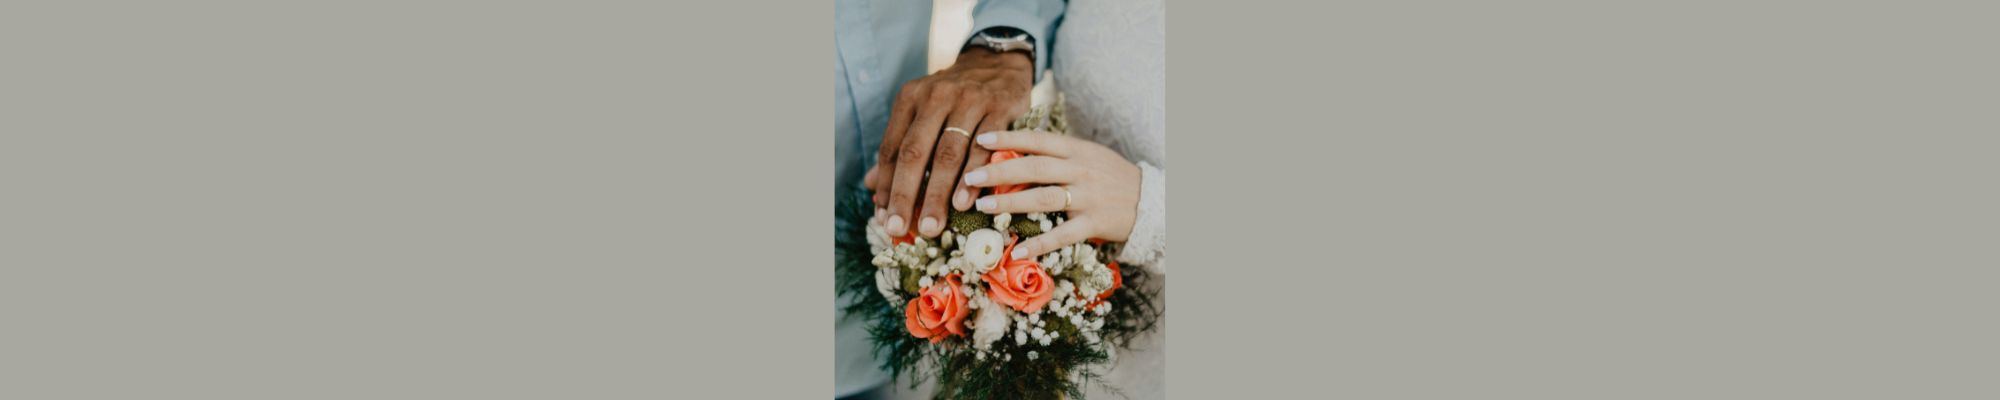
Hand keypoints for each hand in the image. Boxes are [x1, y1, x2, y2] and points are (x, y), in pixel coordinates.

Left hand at [863, 48, 1033, 238]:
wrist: (998, 62)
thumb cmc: (955, 97)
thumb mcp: (922, 112)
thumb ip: (899, 146)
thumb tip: (870, 186)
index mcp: (910, 99)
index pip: (892, 148)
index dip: (886, 186)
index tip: (884, 219)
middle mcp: (936, 96)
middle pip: (915, 152)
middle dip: (906, 195)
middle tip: (901, 229)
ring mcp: (969, 100)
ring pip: (949, 153)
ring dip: (939, 193)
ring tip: (933, 224)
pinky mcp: (999, 107)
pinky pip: (986, 147)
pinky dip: (974, 177)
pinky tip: (966, 203)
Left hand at [961, 131, 1141, 260]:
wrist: (1149, 200)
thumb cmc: (1110, 176)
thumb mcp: (1088, 155)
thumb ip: (1057, 154)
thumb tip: (1015, 150)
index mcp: (1077, 150)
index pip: (1038, 140)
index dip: (1008, 138)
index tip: (980, 139)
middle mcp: (1080, 170)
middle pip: (1033, 168)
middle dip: (998, 172)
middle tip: (969, 177)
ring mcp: (1088, 197)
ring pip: (1043, 198)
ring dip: (1010, 202)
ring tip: (983, 205)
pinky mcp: (1094, 223)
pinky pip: (1063, 234)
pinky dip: (1040, 244)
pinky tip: (1018, 249)